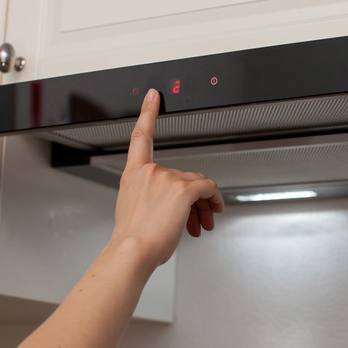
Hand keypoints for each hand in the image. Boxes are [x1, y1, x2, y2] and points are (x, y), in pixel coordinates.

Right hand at [111, 89, 223, 266]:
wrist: (132, 252)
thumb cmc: (132, 240)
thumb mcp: (134, 213)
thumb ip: (151, 200)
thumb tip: (173, 209)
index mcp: (132, 175)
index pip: (139, 137)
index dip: (148, 113)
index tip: (154, 96)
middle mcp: (148, 172)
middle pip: (182, 176)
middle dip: (192, 200)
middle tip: (197, 221)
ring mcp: (165, 178)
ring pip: (196, 186)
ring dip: (203, 206)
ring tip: (201, 225)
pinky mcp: (182, 189)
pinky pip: (208, 189)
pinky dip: (215, 200)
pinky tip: (214, 211)